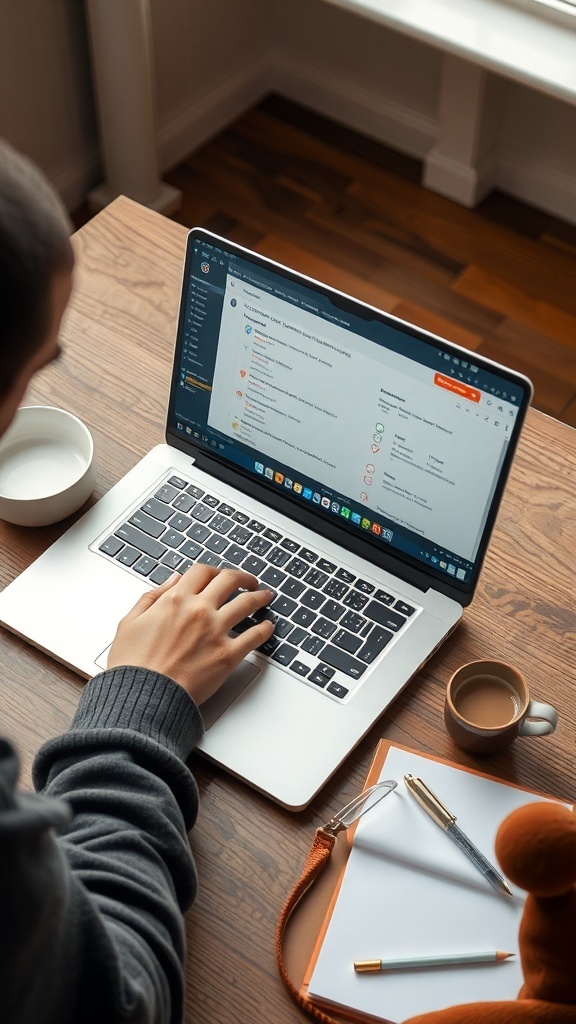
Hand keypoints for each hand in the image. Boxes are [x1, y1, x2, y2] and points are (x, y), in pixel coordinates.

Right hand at [107, 564, 274, 704]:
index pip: (202, 571)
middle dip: (243, 578)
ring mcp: (216, 631)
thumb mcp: (130, 622)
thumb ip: (152, 597)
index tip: (219, 576)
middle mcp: (199, 610)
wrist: (143, 696)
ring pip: (247, 603)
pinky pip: (255, 636)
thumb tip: (172, 580)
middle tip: (249, 582)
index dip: (214, 571)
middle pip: (230, 580)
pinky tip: (268, 626)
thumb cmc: (133, 665)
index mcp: (175, 600)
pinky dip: (265, 628)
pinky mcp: (228, 655)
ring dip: (260, 597)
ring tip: (265, 597)